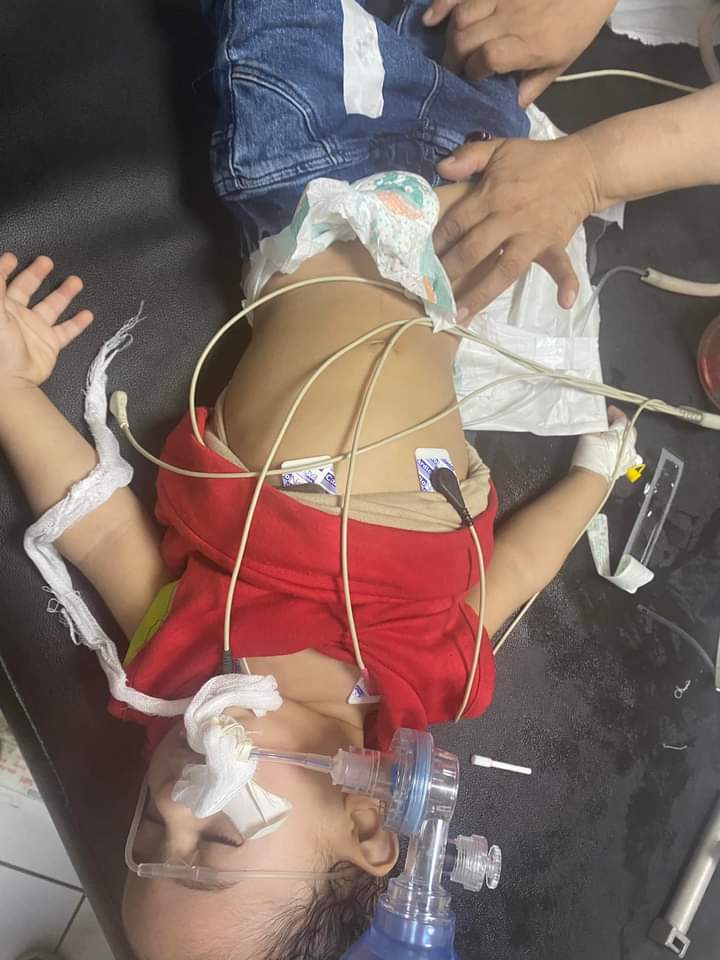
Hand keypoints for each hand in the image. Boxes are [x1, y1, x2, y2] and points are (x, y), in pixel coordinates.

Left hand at [0, 253, 92, 389]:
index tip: (13, 257)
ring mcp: (35, 329)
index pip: (3, 281)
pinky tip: (87, 314)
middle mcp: (17, 315)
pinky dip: (77, 323)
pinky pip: (66, 331)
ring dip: (64, 293)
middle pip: (27, 288)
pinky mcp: (50, 344)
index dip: (6, 268)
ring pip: (51, 306)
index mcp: (1, 306)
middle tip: (47, 260)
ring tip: (76, 280)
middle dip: (37, 273)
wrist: (9, 380)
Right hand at [423, 0, 614, 105]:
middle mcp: (511, 20)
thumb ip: (534, 85)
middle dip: (454, 60)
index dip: (473, 72)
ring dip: (450, 37)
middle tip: (454, 71)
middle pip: (465, 41)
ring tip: (453, 49)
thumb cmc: (578, 24)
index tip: (473, 79)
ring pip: (461, 18)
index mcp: (528, 45)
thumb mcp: (562, 63)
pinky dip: (442, 5)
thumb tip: (510, 106)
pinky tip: (430, 18)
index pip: (487, 59)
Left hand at [434, 134, 598, 315]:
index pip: (458, 222)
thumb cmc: (535, 160)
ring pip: (504, 269)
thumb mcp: (500, 149)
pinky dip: (566, 282)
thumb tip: (441, 168)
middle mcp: (509, 219)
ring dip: (482, 295)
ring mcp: (532, 236)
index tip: (421, 260)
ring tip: (460, 317)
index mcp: (492, 195)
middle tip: (429, 293)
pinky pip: (561, 265)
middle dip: (450, 272)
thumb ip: (469, 156)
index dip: (438, 242)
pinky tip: (564, 303)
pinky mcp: (553, 245)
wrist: (581, 166)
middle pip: (474, 250)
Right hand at [571, 405, 641, 483]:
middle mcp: (629, 446)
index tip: (608, 410)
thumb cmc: (592, 458)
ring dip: (619, 437)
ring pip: (627, 442)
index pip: (623, 418)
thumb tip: (595, 417)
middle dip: (619, 424)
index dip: (615, 412)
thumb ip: (594, 424)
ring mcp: (627, 458)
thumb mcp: (589, 434)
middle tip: (608, 422)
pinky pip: (624, 454)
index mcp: (623, 434)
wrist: (591, 481)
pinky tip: (610, 450)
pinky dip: (618, 449)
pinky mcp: (622, 468)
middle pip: (628, 430)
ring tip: (608, 435)